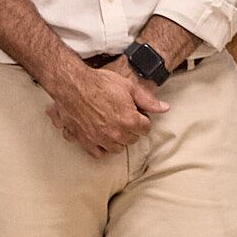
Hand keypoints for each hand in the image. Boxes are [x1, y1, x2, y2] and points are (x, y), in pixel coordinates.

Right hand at [46, 58, 168, 157]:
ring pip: (117, 148)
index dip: (143, 120)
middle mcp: (115, 133)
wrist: (72, 85)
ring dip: (119, 140)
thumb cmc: (100, 83)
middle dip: (132, 130)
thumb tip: (164, 108)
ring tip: (116, 128)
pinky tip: (103, 139)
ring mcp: (99, 138)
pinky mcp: (84, 140)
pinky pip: (97, 153)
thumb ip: (148, 100)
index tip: (139, 115)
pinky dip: (102, 148)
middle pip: (132, 140)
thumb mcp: (129, 87)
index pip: (145, 129)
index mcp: (129, 120)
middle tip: (127, 119)